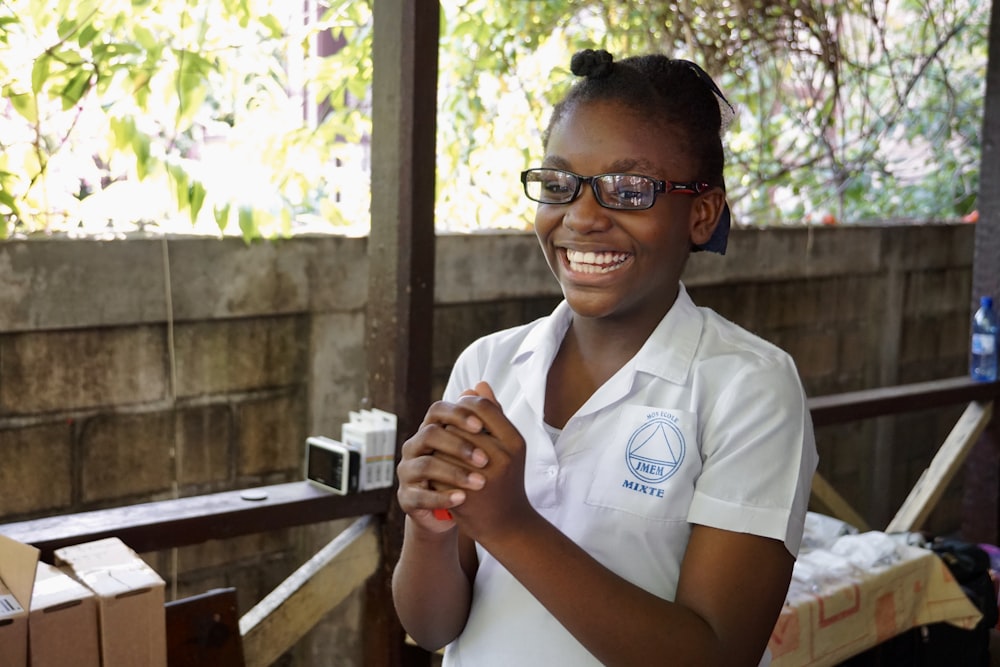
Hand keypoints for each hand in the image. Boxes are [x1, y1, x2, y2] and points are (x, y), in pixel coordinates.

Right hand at [396, 390, 490, 532]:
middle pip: (429, 435)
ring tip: (479, 482)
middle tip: (485, 459)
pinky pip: (420, 496)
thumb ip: (481, 418)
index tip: (481, 427)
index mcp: (430, 429)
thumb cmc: (466, 472)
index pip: (437, 410)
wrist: (458, 510)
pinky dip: (442, 497)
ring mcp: (407, 472)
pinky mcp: (406, 497)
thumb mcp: (477, 446)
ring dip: (454, 473)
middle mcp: (414, 447)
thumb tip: (483, 385)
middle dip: (458, 445)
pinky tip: (462, 499)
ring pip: (425, 465)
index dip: (458, 415)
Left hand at [442, 383, 532, 545]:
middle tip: (442, 425)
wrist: (507, 523)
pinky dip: (434, 463)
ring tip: (436, 443)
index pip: (483, 407)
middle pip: (463, 424)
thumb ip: (494, 414)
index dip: (466, 405)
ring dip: (439, 441)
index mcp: (515, 443)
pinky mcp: (464, 494)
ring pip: (448, 444)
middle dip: (450, 423)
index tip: (458, 410)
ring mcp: (483, 478)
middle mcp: (502, 459)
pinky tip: (432, 463)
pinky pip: (440, 468)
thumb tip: (477, 385)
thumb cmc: (506, 478)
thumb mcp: (508, 445)